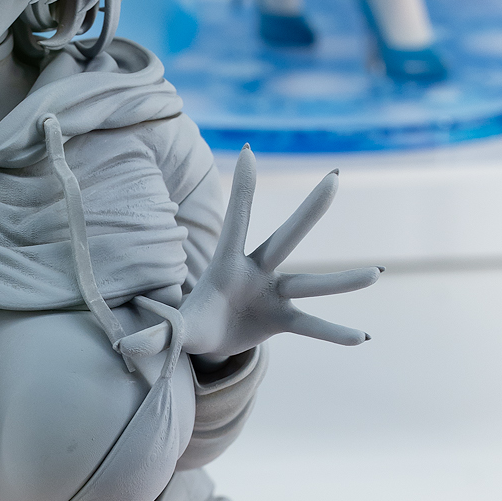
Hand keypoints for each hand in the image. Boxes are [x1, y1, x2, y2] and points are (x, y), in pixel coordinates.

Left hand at [178, 146, 378, 364]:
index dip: (243, 190)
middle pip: (286, 237)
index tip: (249, 152)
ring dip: (342, 281)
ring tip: (376, 273)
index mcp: (227, 264)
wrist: (211, 340)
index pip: (235, 221)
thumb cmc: (192, 322)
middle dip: (309, 210)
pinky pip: (313, 325)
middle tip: (334, 177)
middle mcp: (257, 272)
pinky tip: (362, 337)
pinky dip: (334, 333)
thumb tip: (125, 348)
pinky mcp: (284, 319)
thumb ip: (157, 333)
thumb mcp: (174, 328)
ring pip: (311, 284)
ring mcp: (275, 294)